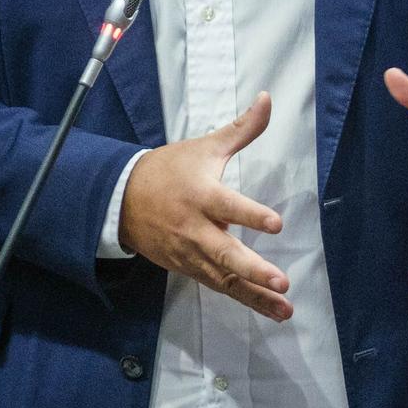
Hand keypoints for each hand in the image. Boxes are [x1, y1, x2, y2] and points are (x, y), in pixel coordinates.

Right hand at [117, 93, 292, 320]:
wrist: (122, 199)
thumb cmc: (170, 169)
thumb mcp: (204, 146)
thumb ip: (241, 129)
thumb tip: (267, 98)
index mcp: (202, 195)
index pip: (228, 206)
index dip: (251, 215)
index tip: (276, 224)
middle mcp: (195, 228)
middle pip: (225, 253)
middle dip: (254, 269)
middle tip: (282, 282)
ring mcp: (190, 253)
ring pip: (224, 278)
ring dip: (255, 296)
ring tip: (285, 310)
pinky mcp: (187, 268)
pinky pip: (217, 285)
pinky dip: (242, 298)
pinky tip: (268, 309)